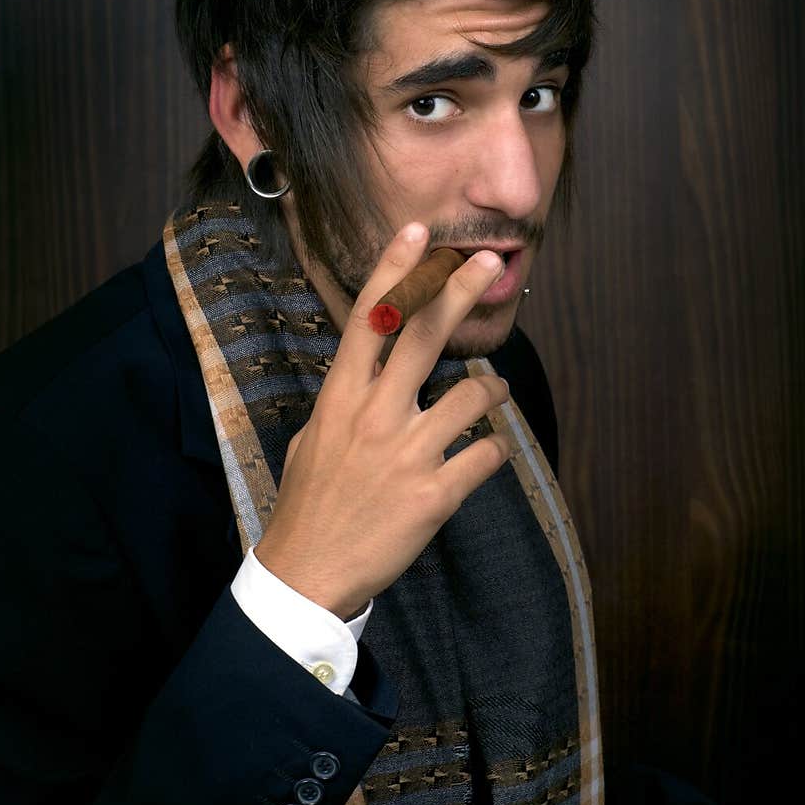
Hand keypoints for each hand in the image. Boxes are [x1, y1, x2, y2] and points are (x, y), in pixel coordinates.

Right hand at [254, 222, 511, 618]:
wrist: (308, 573)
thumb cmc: (308, 503)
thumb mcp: (313, 438)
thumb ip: (345, 402)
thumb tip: (369, 375)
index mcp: (341, 398)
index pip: (369, 319)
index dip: (394, 271)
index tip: (417, 232)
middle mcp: (374, 415)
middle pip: (423, 335)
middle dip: (459, 290)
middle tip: (488, 261)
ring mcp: (407, 453)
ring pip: (471, 394)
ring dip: (492, 386)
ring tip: (496, 387)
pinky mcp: (434, 494)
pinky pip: (485, 454)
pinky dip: (494, 448)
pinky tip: (489, 449)